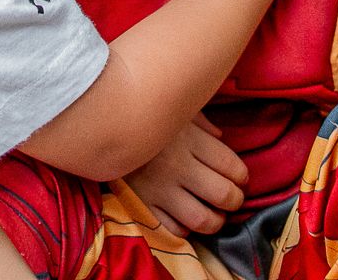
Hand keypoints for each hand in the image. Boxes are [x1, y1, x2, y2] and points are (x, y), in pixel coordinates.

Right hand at [124, 114, 248, 238]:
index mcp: (189, 139)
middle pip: (223, 194)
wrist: (94, 126)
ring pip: (202, 218)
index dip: (242, 176)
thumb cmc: (141, 115)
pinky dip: (184, 229)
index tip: (240, 178)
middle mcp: (178, 166)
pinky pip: (172, 229)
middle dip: (235, 200)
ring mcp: (160, 189)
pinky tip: (185, 217)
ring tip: (215, 215)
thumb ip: (200, 122)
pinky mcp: (142, 204)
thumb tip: (221, 139)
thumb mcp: (172, 110)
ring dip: (216, 221)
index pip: (232, 166)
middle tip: (232, 198)